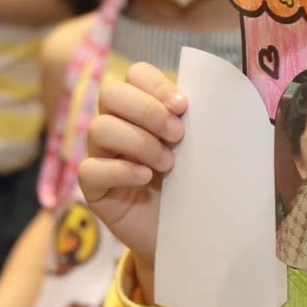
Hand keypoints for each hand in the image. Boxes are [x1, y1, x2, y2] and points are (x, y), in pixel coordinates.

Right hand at [79, 63, 187, 297]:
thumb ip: (201, 119)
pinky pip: (91, 169)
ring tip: (167, 164)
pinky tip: (145, 178)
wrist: (187, 232)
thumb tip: (215, 94)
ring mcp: (101, 155)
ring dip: (139, 142)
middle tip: (177, 135)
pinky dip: (121, 170)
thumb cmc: (194, 183)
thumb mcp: (201, 147)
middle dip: (147, 110)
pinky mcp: (93, 188)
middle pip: (111, 93)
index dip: (156, 84)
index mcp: (142, 107)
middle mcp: (116, 124)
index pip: (135, 74)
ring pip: (100, 127)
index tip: (183, 106)